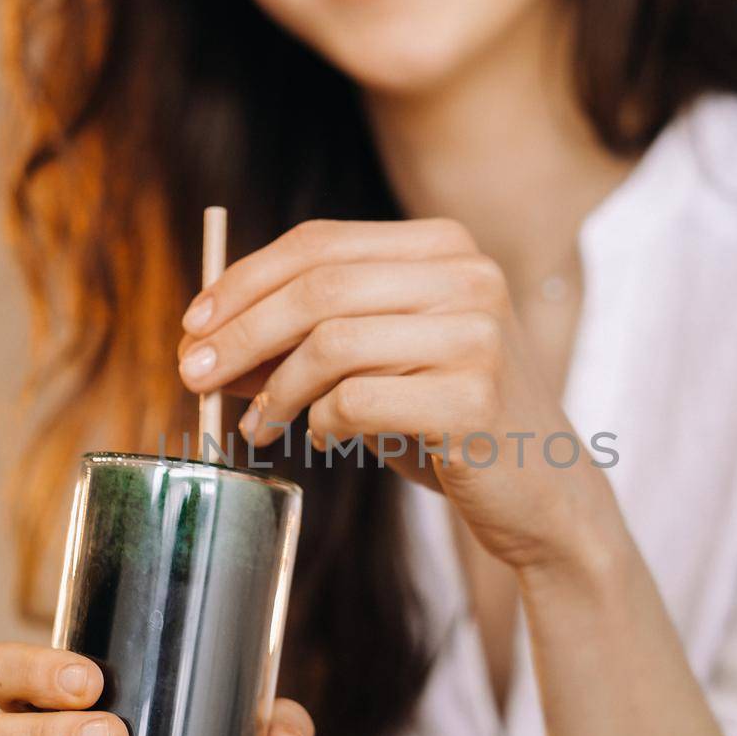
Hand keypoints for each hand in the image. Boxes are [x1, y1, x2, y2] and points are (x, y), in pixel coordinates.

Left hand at [177, 217, 616, 572]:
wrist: (543, 492)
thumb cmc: (450, 422)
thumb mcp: (381, 363)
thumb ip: (307, 340)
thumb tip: (207, 340)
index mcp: (446, 246)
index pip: (319, 242)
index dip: (244, 281)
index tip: (193, 324)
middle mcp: (468, 276)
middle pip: (318, 286)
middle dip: (240, 333)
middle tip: (193, 376)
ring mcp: (479, 333)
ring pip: (330, 343)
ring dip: (275, 391)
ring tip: (258, 427)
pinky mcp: (475, 398)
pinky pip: (357, 401)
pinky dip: (322, 424)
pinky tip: (324, 440)